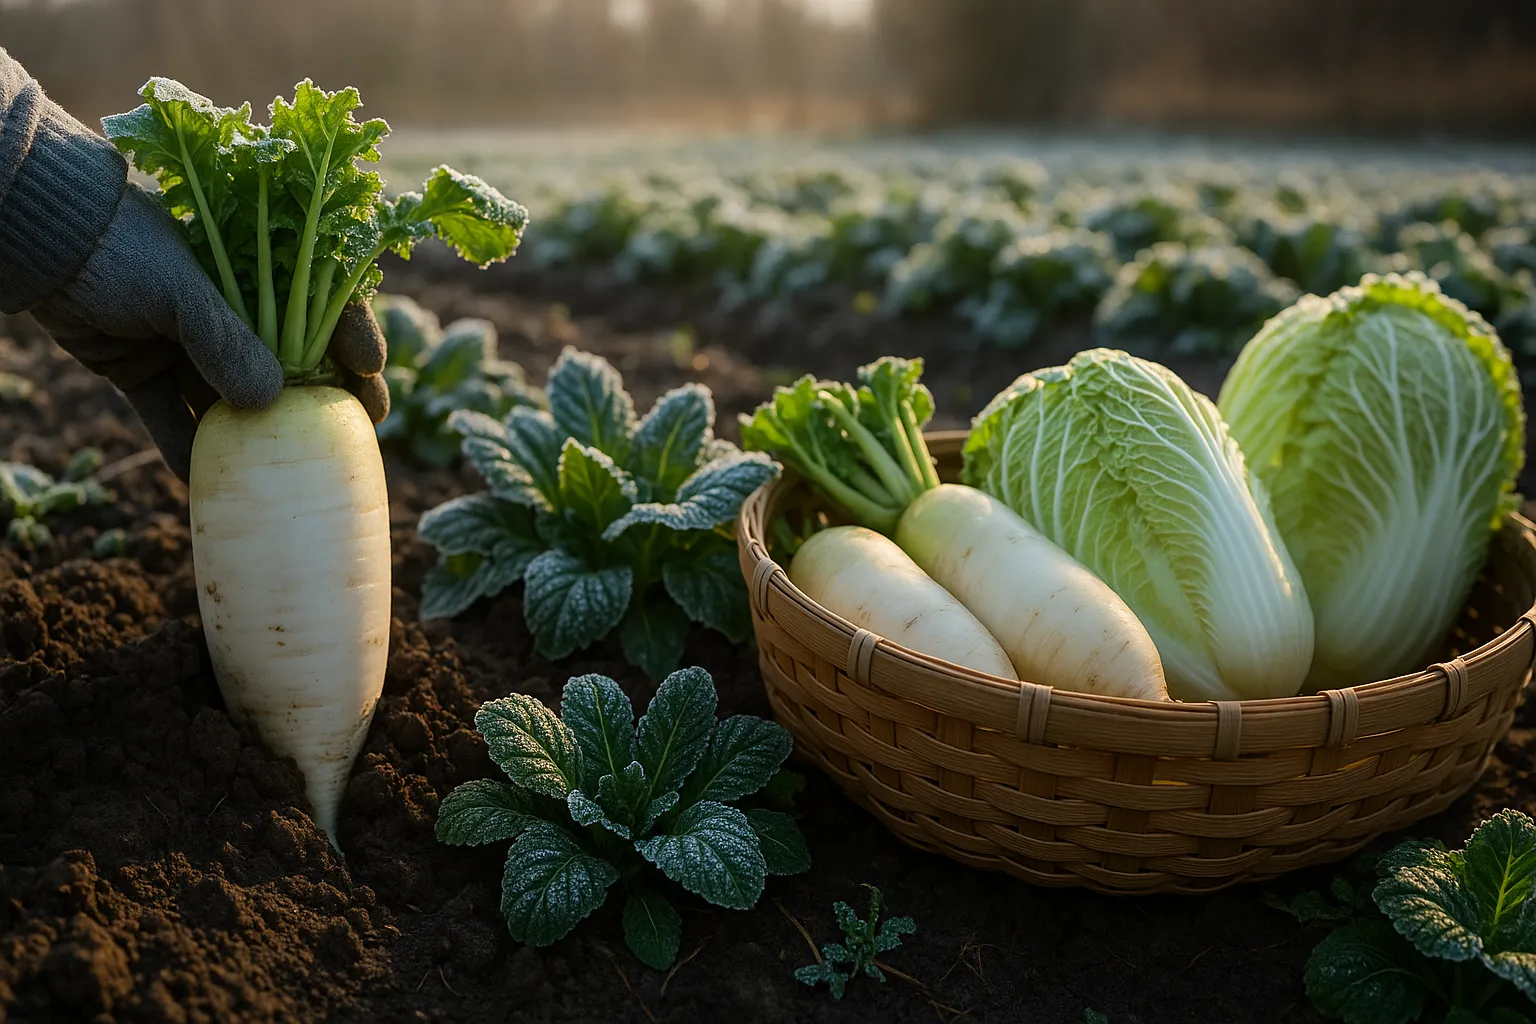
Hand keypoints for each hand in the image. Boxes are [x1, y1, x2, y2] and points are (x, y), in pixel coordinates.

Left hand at [28, 185, 389, 479]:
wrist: (31, 240)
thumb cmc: (116, 245)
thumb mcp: (178, 287)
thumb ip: (225, 341)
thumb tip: (270, 401)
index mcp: (244, 271)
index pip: (318, 300)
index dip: (351, 332)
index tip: (372, 369)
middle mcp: (221, 310)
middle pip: (289, 360)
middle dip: (327, 396)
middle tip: (362, 429)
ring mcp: (180, 342)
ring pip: (233, 398)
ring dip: (261, 435)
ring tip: (298, 471)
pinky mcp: (140, 370)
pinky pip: (172, 417)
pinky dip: (187, 450)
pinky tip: (208, 487)